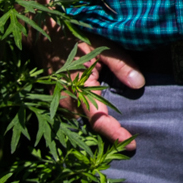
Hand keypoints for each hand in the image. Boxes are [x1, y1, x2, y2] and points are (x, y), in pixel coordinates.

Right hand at [20, 0, 140, 147]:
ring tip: (122, 138)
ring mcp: (60, 104)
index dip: (116, 135)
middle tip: (132, 146)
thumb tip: (139, 85)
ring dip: (101, 130)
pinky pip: (76, 116)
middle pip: (91, 127)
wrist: (43, 36)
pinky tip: (106, 123)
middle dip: (111, 137)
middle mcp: (67, 104)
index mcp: (79, 91)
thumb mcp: (102, 47)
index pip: (99, 120)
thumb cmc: (74, 39)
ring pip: (83, 124)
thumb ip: (121, 65)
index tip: (132, 147)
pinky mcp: (59, 102)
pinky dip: (91, 121)